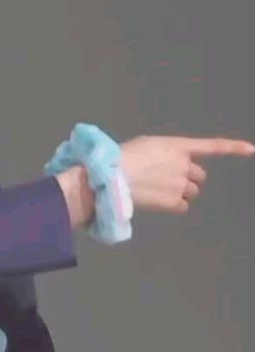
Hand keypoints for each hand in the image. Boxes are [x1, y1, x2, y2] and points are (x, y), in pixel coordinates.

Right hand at [119, 136, 254, 213]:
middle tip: (164, 180)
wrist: (110, 177)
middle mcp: (183, 164)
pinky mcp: (175, 202)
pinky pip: (183, 206)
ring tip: (156, 191)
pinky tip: (155, 200)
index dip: (232, 148)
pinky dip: (173, 205)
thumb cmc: (121, 158)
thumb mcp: (145, 147)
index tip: (252, 150)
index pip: (210, 146)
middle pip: (198, 176)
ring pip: (191, 192)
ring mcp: (181, 184)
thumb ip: (164, 154)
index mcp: (175, 146)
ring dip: (180, 192)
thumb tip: (169, 169)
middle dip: (187, 179)